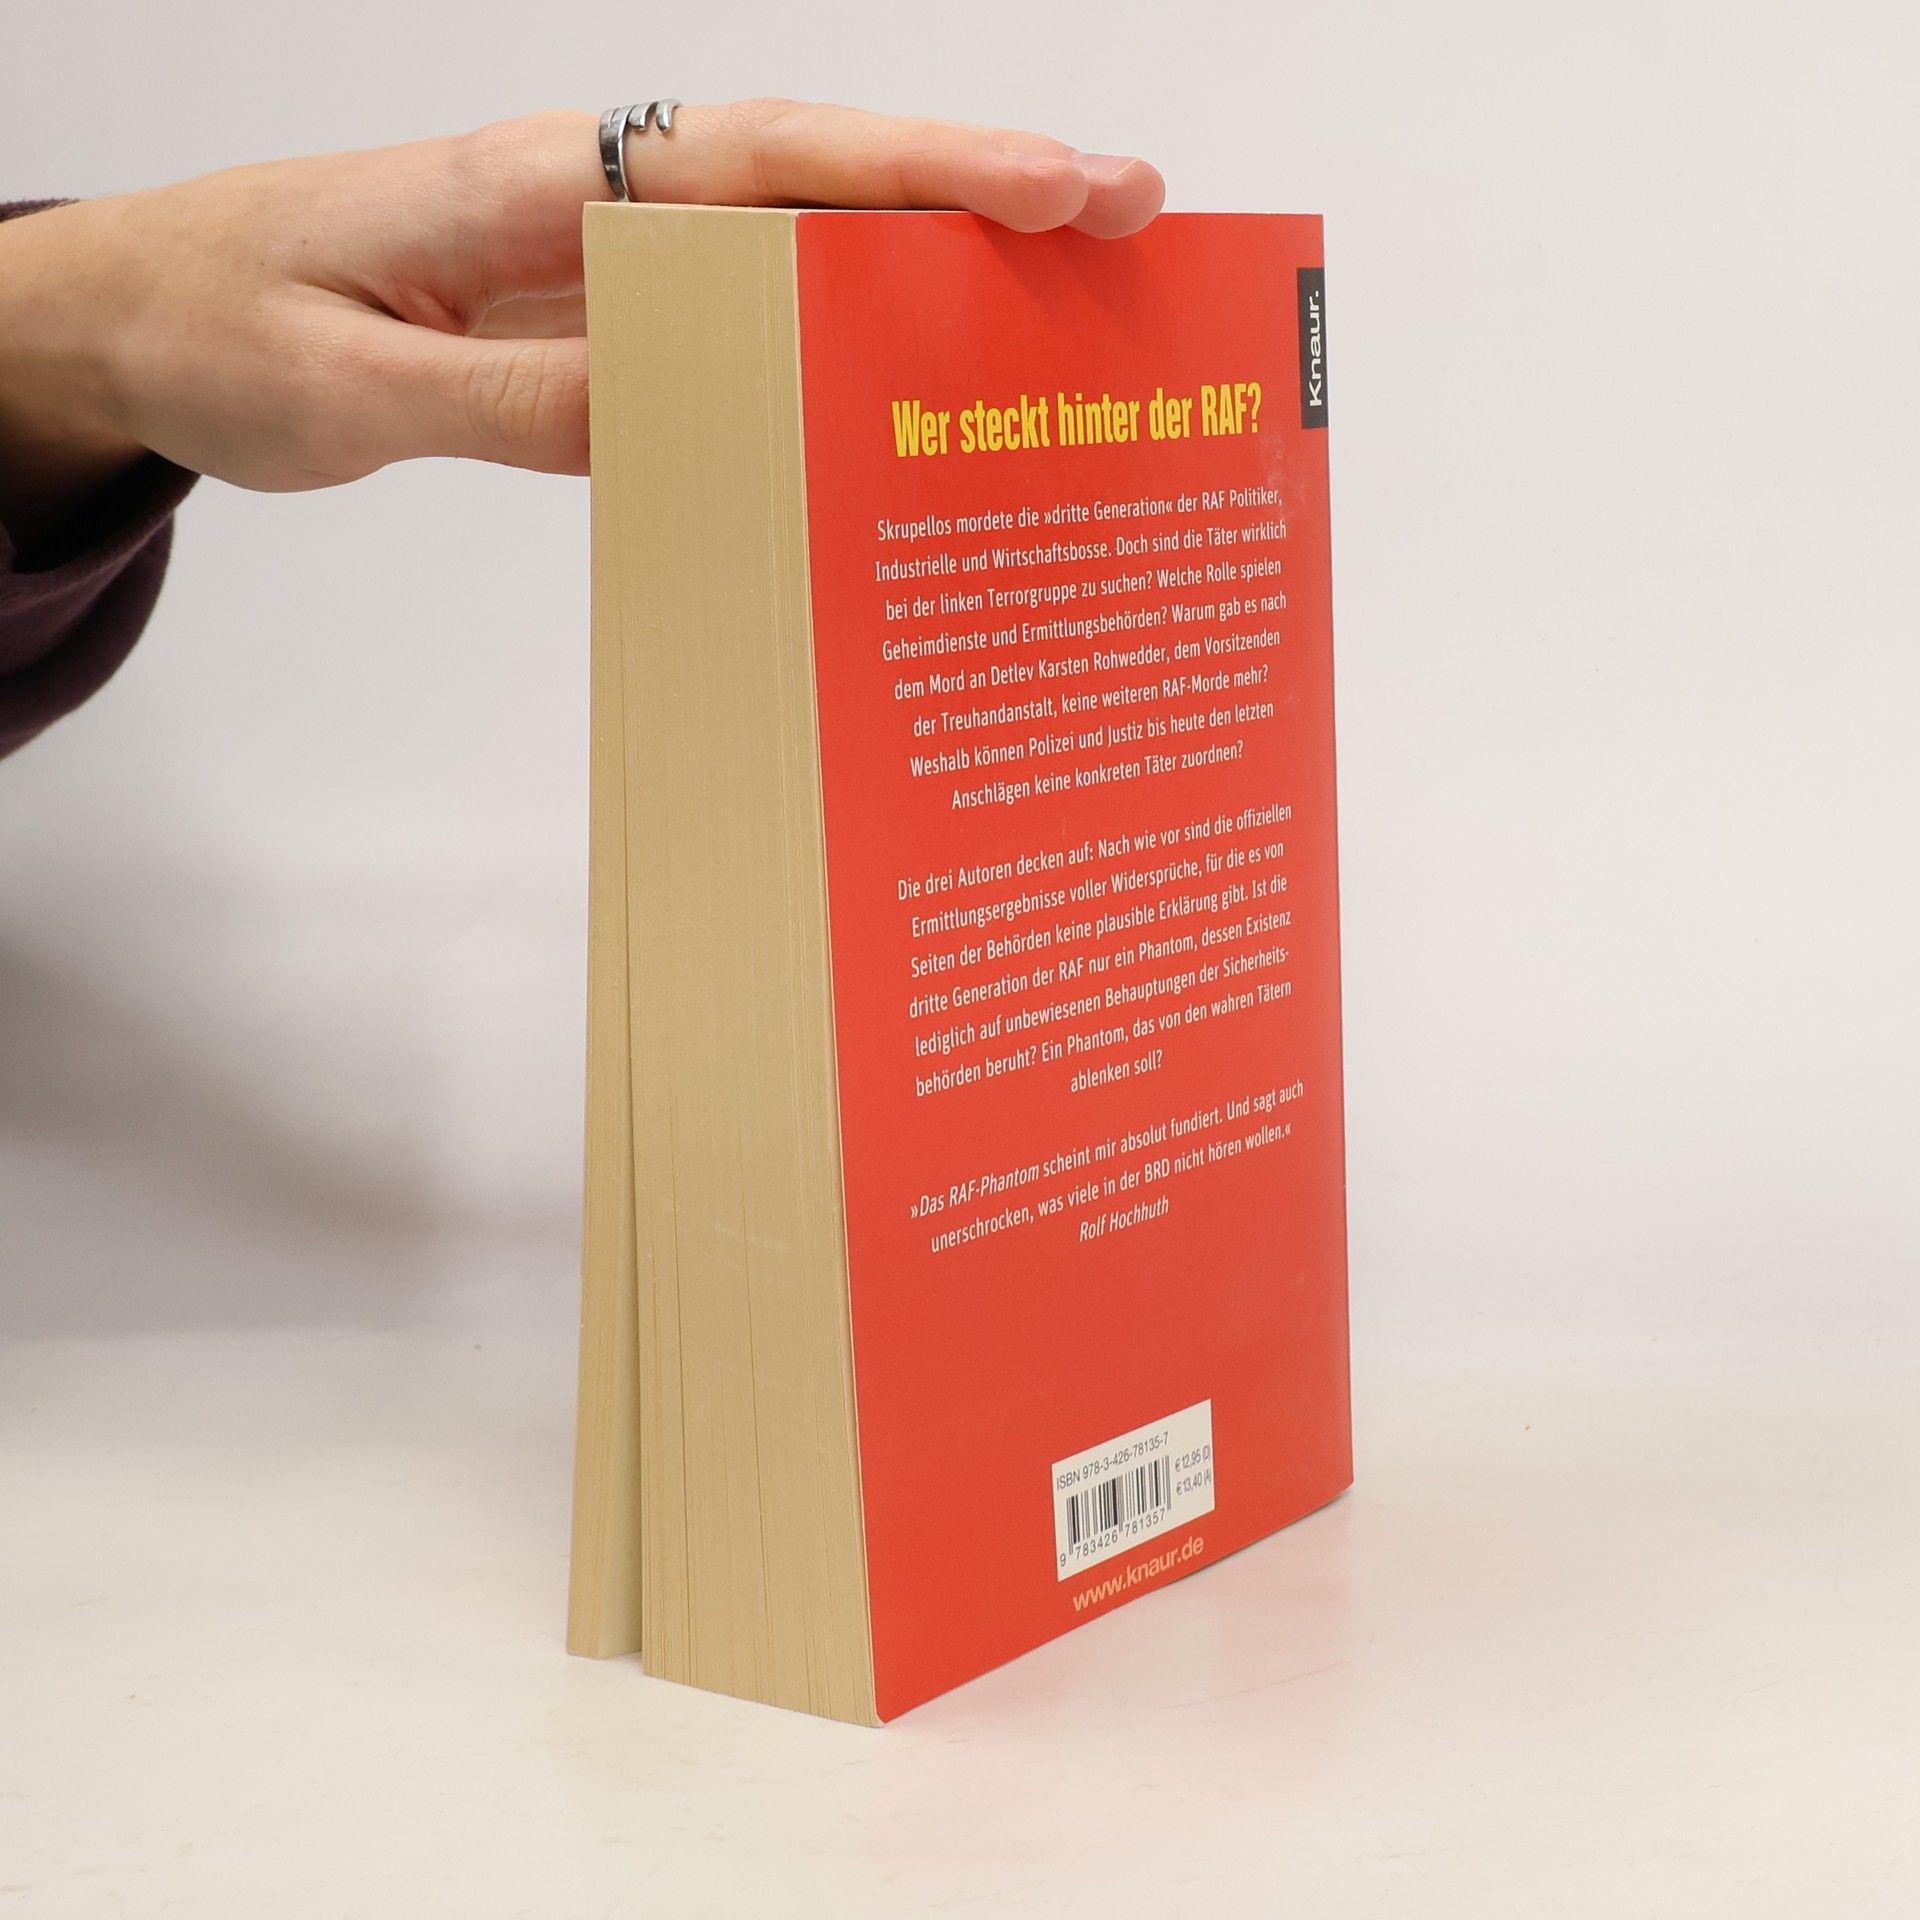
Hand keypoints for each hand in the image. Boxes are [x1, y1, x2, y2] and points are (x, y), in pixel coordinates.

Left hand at [0, 105, 1163, 536]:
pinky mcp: (599, 316)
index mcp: (545, 185)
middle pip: (820, 180)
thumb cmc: (230, 326)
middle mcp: (599, 202)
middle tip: (1130, 223)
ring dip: (928, 269)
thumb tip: (681, 414)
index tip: (1053, 190)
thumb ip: (517, 399)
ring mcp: (608, 258)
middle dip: (978, 198)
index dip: (917, 173)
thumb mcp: (354, 387)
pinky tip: (904, 383)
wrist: (151, 316)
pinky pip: (741, 323)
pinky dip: (834, 341)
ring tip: (1066, 305)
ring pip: (798, 246)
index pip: (765, 162)